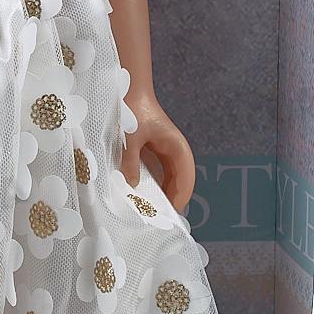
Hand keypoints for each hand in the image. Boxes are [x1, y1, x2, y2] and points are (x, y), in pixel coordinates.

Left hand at [120, 93, 196, 213]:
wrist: (128, 91)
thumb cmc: (133, 111)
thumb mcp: (129, 137)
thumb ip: (130, 161)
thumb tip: (131, 186)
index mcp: (177, 149)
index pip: (185, 181)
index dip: (177, 200)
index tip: (166, 217)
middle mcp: (176, 154)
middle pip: (179, 185)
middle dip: (169, 202)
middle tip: (155, 223)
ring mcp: (166, 155)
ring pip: (169, 182)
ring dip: (161, 196)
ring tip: (148, 215)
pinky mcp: (155, 155)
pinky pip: (158, 176)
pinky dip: (152, 188)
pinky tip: (140, 198)